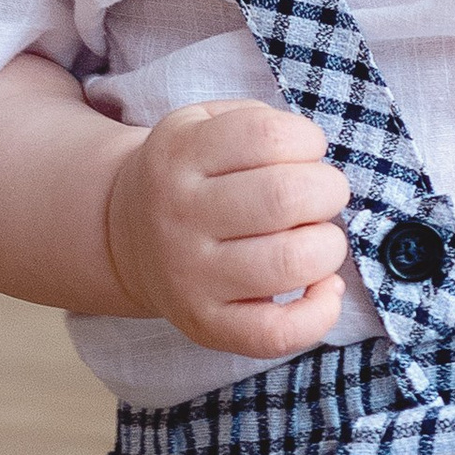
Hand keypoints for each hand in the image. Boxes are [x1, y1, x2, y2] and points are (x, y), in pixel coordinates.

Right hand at [104, 100, 350, 359]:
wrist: (126, 236)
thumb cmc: (193, 176)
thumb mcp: (203, 123)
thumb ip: (259, 122)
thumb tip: (315, 166)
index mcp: (180, 154)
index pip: (268, 136)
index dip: (308, 141)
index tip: (303, 153)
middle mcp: (179, 215)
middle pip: (286, 197)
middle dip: (328, 191)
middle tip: (317, 197)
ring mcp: (190, 276)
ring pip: (291, 261)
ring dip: (328, 247)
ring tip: (314, 240)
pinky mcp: (206, 324)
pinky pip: (277, 332)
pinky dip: (320, 313)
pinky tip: (323, 289)